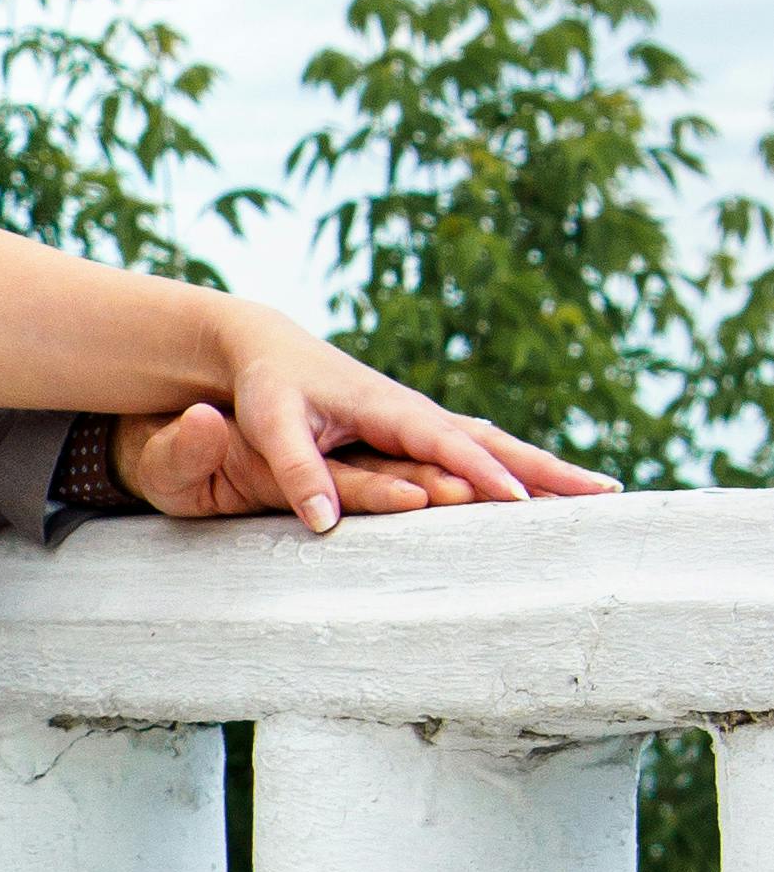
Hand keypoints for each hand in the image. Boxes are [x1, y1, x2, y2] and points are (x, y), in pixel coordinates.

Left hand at [116, 318, 618, 535]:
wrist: (266, 347)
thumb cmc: (266, 385)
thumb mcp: (271, 423)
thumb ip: (296, 468)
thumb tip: (324, 524)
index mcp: (388, 408)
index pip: (445, 443)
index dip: (481, 471)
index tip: (520, 500)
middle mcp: (416, 413)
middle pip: (492, 441)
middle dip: (546, 468)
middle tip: (605, 494)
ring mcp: (422, 422)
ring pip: (495, 445)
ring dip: (544, 468)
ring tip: (598, 494)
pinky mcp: (418, 432)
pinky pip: (478, 451)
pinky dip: (516, 468)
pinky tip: (543, 492)